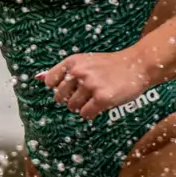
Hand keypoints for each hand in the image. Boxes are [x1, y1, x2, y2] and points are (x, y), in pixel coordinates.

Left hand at [37, 50, 153, 120]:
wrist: (138, 65)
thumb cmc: (109, 65)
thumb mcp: (84, 61)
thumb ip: (62, 71)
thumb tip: (37, 77)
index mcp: (72, 62)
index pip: (49, 81)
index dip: (59, 88)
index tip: (72, 87)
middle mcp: (79, 72)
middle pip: (59, 98)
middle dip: (70, 99)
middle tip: (86, 94)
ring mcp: (90, 85)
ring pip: (72, 107)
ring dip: (83, 106)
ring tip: (96, 97)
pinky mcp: (102, 98)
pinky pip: (85, 114)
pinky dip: (92, 113)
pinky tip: (101, 104)